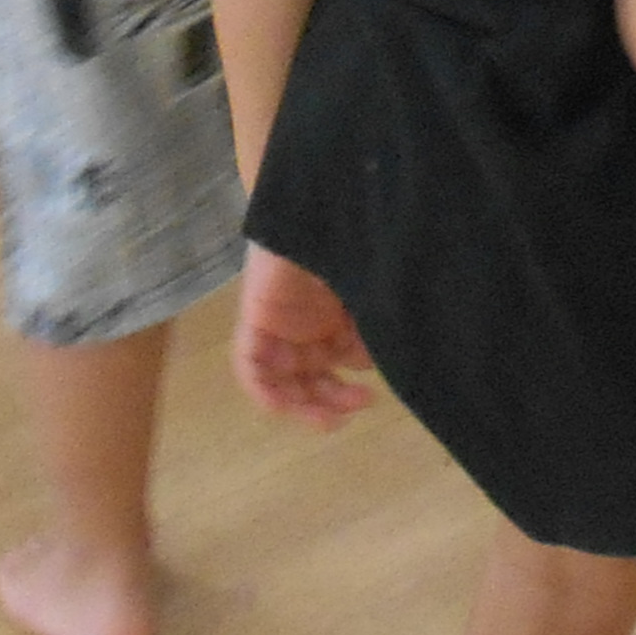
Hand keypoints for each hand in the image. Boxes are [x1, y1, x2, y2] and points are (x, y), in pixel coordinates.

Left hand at [233, 245, 374, 425]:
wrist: (315, 217)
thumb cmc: (347, 250)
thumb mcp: (368, 296)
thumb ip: (373, 331)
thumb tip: (383, 365)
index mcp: (338, 320)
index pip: (346, 363)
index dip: (359, 380)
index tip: (376, 392)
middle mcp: (309, 330)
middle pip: (316, 379)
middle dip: (337, 399)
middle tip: (360, 405)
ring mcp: (280, 331)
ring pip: (286, 383)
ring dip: (307, 405)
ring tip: (331, 417)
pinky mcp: (255, 326)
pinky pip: (252, 370)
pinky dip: (265, 392)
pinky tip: (286, 406)